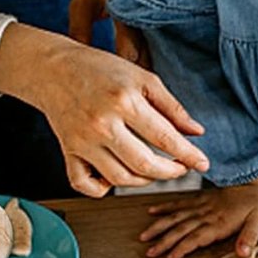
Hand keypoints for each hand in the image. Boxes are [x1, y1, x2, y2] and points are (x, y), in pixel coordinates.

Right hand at [0, 22, 208, 196]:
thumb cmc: (102, 69)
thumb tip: (197, 132)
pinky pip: (84, 184)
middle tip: (181, 169)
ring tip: (156, 169)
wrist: (54, 69)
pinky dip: (102, 189)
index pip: (164, 137)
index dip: (188, 154)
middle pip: (144, 165)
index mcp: (124, 101)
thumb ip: (171, 106)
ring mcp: (82, 141)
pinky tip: (116, 176)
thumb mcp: (142, 78)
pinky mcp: (68, 151)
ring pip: (119, 179)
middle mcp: (102, 125)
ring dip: (144, 181)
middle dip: (170, 173)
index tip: (203, 163)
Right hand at [140, 174, 257, 257]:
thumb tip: (243, 254)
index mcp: (219, 222)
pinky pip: (179, 203)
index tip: (168, 257)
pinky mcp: (199, 199)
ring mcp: (200, 206)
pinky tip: (152, 212)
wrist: (253, 178)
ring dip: (159, 226)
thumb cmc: (257, 202)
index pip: (196, 237)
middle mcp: (206, 215)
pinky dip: (164, 207)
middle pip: (181, 229)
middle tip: (149, 252)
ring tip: (144, 236)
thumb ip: (250, 237)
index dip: (182, 247)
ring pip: (175, 217)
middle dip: (164, 241)